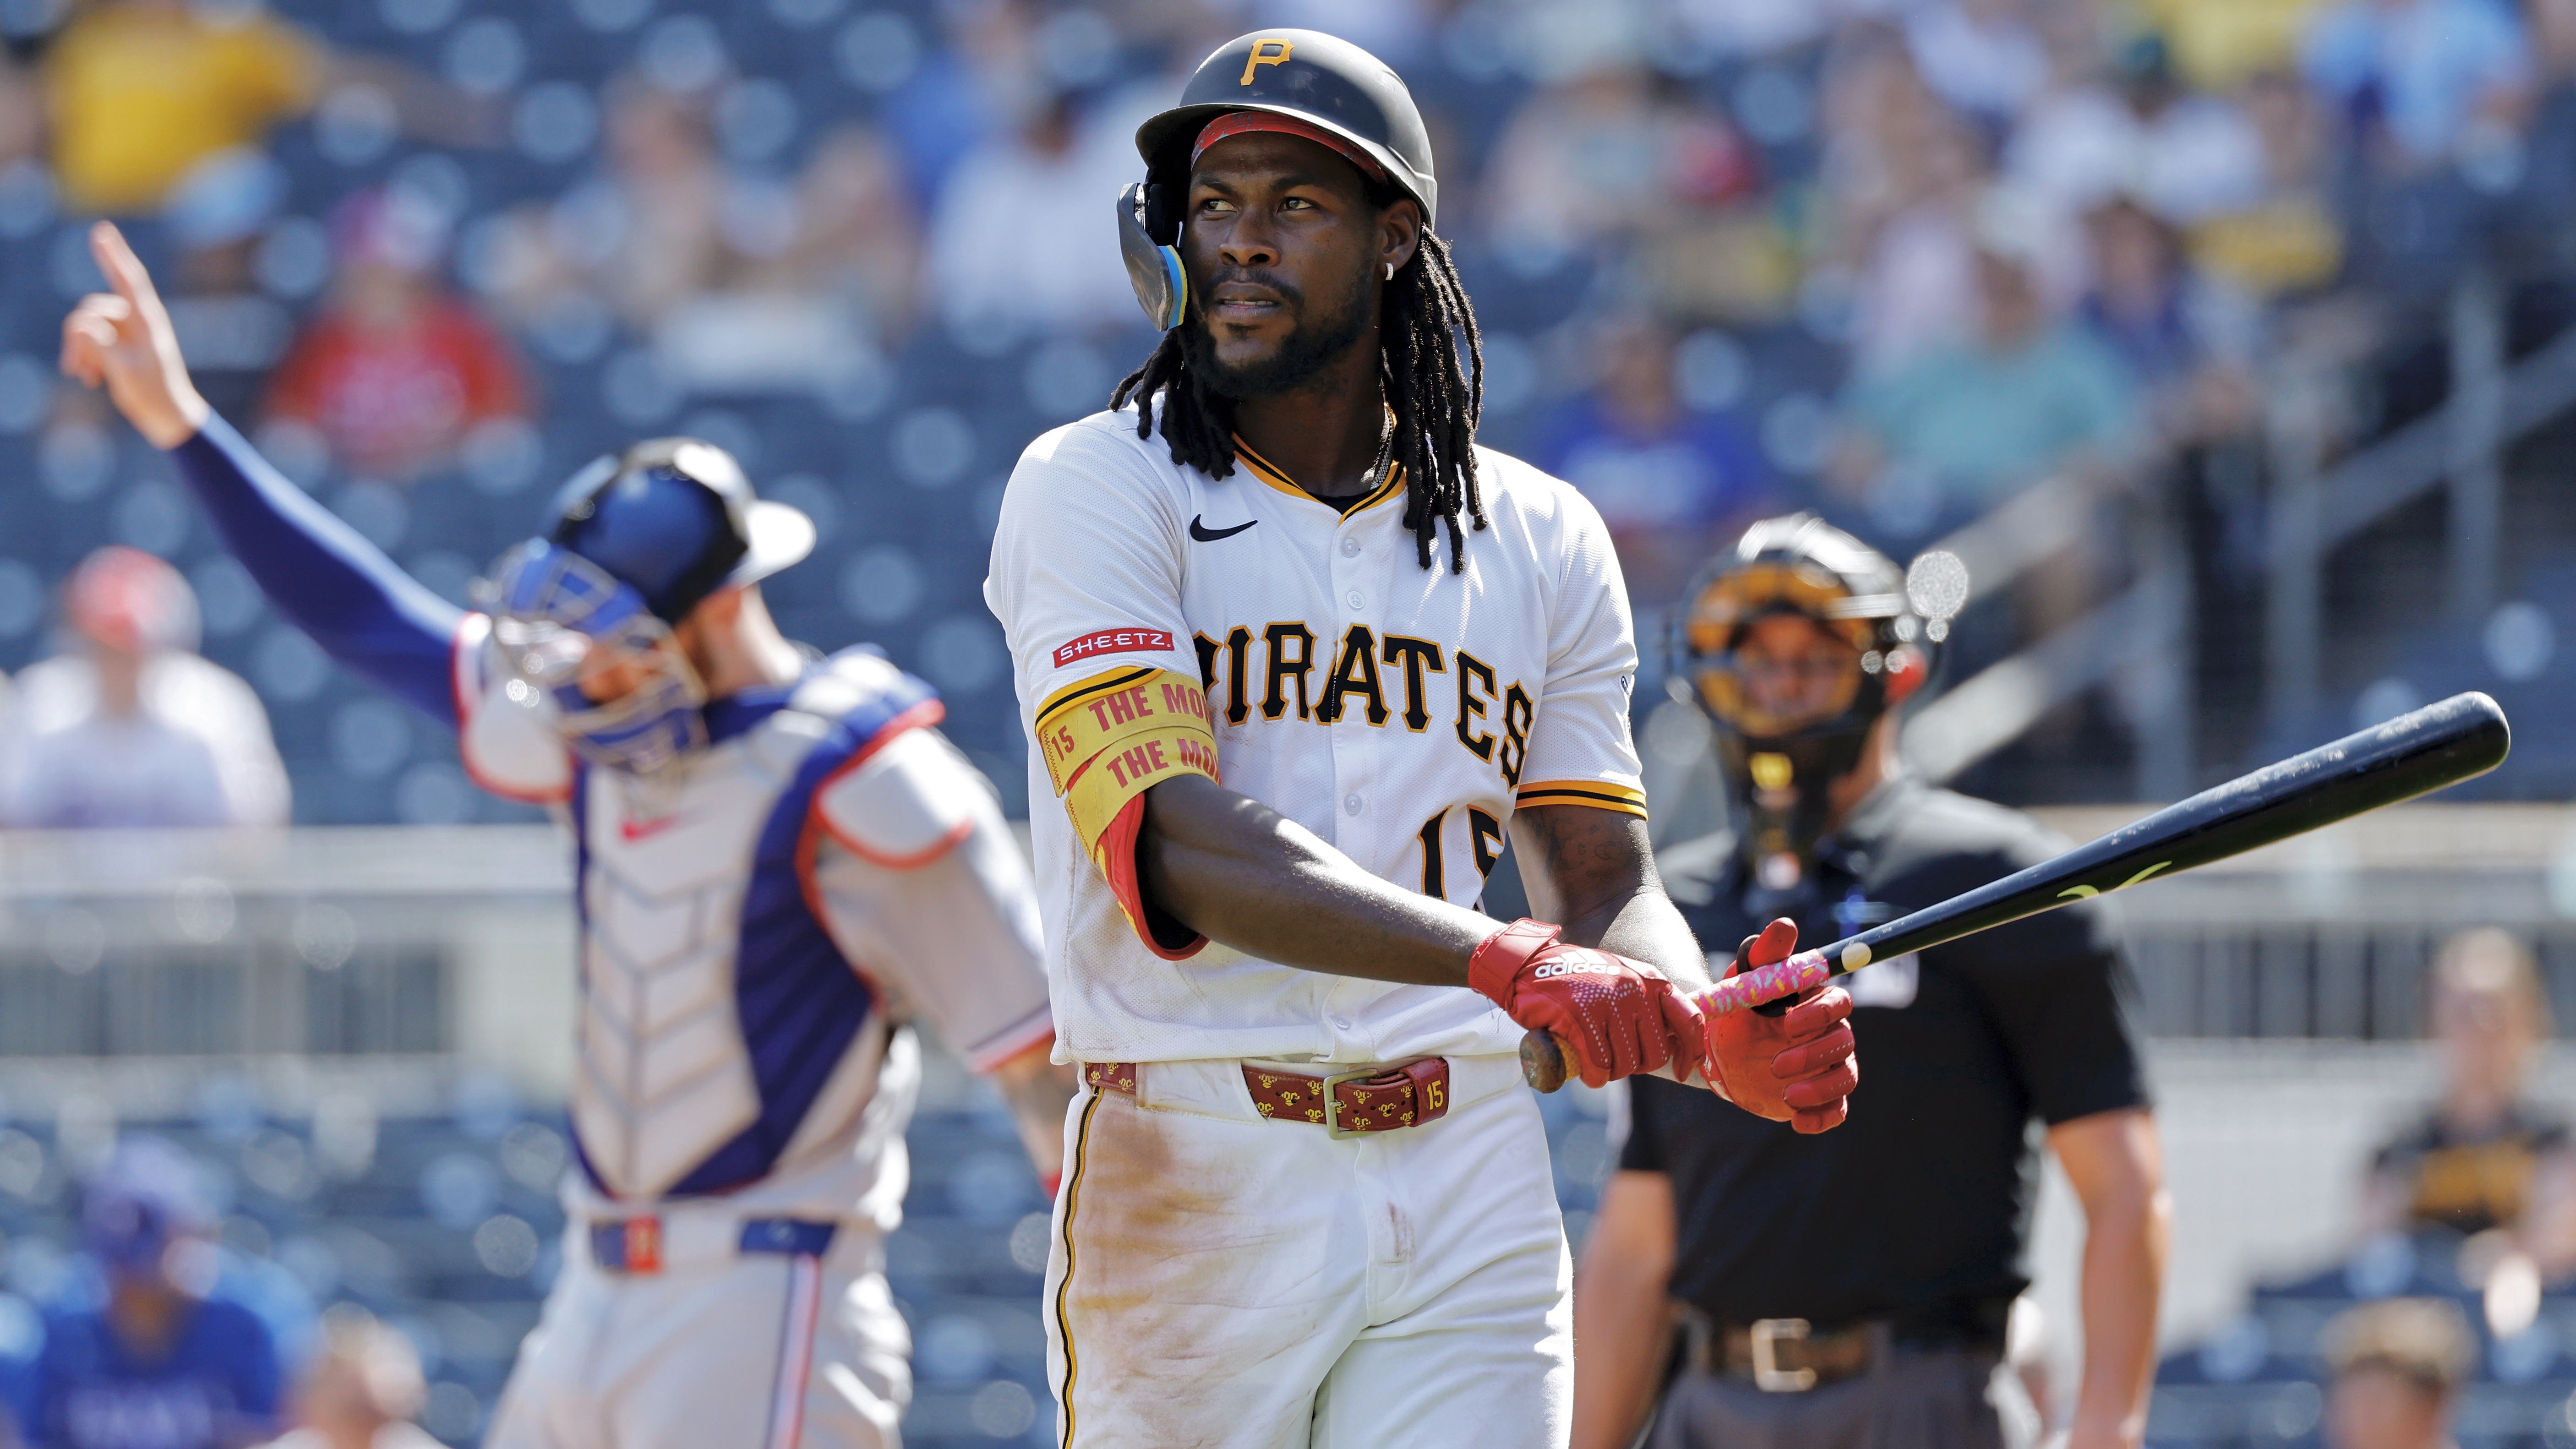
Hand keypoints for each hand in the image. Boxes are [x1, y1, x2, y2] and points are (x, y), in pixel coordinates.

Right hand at [59, 221, 208, 449]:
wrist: (168, 418)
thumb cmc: (154, 395)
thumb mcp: (125, 371)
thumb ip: (101, 345)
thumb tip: (80, 325)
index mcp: (147, 322)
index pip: (128, 280)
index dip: (114, 255)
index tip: (102, 231)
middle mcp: (137, 321)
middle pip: (93, 309)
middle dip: (78, 336)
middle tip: (75, 368)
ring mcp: (126, 333)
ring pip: (86, 326)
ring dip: (80, 351)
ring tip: (87, 378)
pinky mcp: (118, 345)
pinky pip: (89, 340)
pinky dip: (85, 357)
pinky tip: (89, 379)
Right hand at [1470, 919, 1703, 1088]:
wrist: (1527, 966)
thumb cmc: (1576, 983)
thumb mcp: (1620, 982)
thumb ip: (1646, 1007)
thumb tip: (1674, 1048)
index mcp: (1649, 981)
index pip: (1690, 1019)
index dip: (1692, 1053)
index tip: (1682, 1071)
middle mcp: (1633, 989)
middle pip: (1653, 1056)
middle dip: (1633, 1066)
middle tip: (1610, 1056)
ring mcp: (1606, 1001)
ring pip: (1624, 1066)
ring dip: (1607, 1072)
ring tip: (1591, 1055)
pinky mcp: (1579, 1016)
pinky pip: (1597, 1066)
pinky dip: (1591, 1075)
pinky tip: (1581, 1065)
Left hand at [1708, 918, 1857, 1131]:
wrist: (1720, 1052)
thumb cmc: (1739, 1009)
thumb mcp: (1745, 980)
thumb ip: (1765, 955)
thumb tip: (1785, 926)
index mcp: (1816, 1003)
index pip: (1839, 1004)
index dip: (1820, 1014)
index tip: (1789, 1023)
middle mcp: (1829, 1034)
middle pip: (1844, 1043)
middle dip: (1814, 1055)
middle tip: (1775, 1065)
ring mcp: (1826, 1067)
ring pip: (1846, 1077)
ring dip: (1821, 1087)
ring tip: (1786, 1094)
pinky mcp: (1818, 1097)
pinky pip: (1836, 1110)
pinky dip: (1822, 1118)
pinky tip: (1797, 1122)